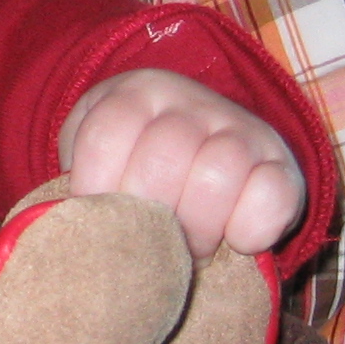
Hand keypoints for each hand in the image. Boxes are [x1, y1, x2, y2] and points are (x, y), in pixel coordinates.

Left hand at [58, 68, 303, 258]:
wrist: (205, 151)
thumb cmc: (135, 168)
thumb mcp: (99, 157)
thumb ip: (82, 180)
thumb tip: (61, 226)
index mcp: (134, 94)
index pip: (107, 133)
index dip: (97, 187)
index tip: (102, 220)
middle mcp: (190, 101)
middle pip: (161, 159)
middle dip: (150, 217)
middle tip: (150, 243)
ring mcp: (240, 129)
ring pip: (216, 174)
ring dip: (197, 228)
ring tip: (189, 249)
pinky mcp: (282, 165)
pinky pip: (271, 195)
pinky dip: (250, 228)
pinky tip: (235, 241)